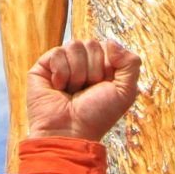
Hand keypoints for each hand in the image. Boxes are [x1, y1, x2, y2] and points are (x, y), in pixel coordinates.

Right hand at [22, 38, 142, 140]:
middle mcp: (82, 62)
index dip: (108, 66)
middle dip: (92, 70)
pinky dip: (61, 73)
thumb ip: (130, 63)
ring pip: (74, 45)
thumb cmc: (97, 116)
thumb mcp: (126, 92)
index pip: (107, 45)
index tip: (102, 86)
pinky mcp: (43, 67)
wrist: (71, 132)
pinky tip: (59, 88)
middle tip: (86, 91)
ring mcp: (62, 63)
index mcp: (102, 66)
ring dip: (77, 74)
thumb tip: (110, 41)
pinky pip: (56, 53)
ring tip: (72, 91)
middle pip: (91, 43)